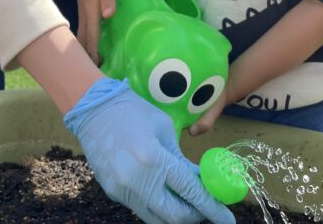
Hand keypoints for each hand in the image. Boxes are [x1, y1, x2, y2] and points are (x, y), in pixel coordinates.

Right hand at [65, 78, 234, 223]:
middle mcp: (137, 180)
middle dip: (196, 215)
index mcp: (154, 159)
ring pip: (157, 219)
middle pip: (175, 216)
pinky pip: (141, 208)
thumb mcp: (166, 131)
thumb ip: (183, 161)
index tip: (228, 219)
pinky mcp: (113, 192)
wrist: (95, 109)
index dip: (212, 208)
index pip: (191, 192)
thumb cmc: (135, 111)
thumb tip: (203, 182)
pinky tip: (166, 193)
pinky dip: (158, 206)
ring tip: (189, 203)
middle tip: (208, 210)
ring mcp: (122, 190)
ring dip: (177, 215)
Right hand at [76, 0, 115, 64]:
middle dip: (86, 54)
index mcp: (91, 14)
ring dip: (84, 47)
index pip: (91, 37)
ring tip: (89, 59)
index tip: (95, 65)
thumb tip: (108, 15)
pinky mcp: (84, 10)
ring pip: (81, 35)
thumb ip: (108, 2)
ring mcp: (82, 13)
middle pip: (83, 40)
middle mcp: (84, 16)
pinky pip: (83, 29)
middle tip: (92, 68)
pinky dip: (84, 39)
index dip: (92, 52)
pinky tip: (88, 42)